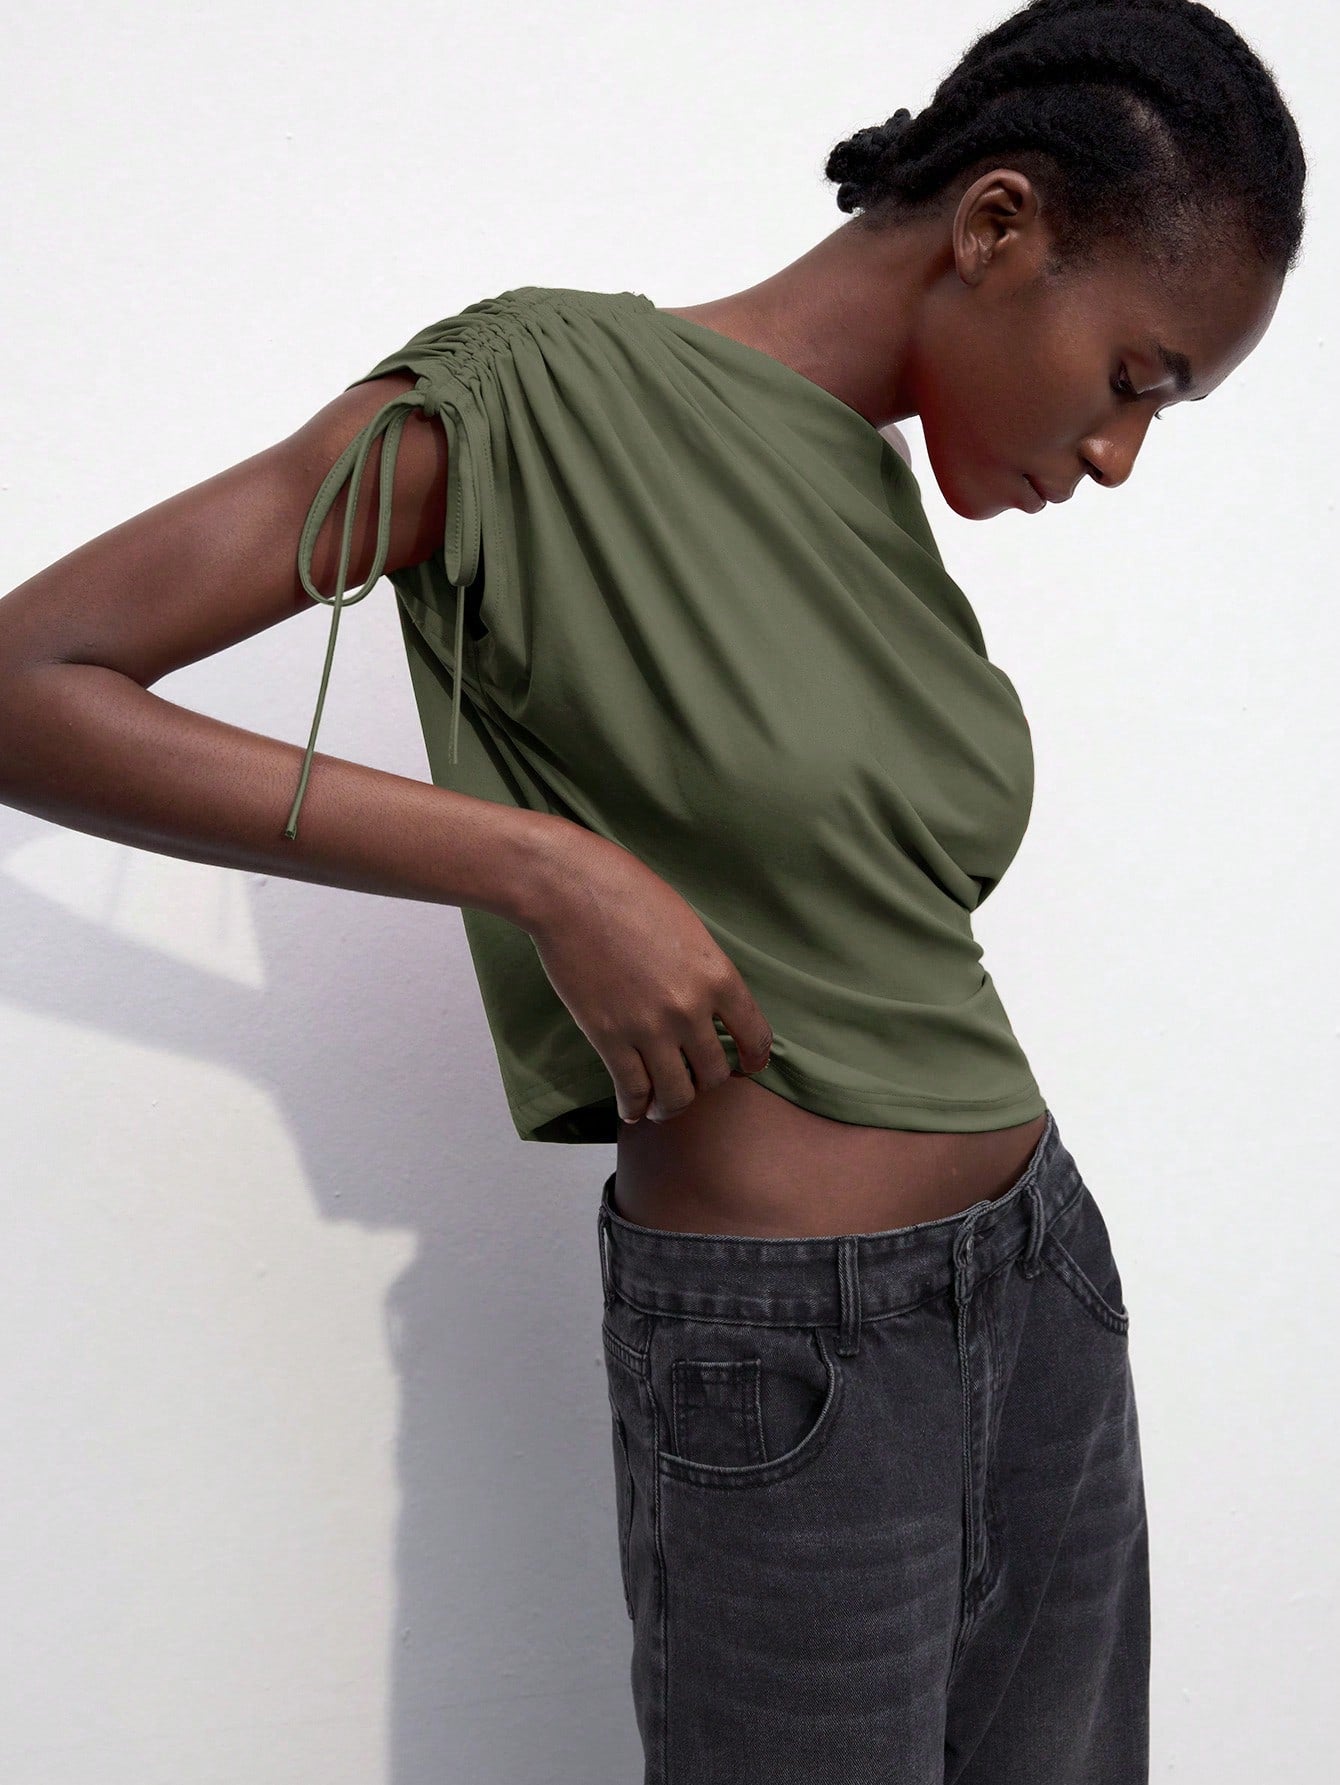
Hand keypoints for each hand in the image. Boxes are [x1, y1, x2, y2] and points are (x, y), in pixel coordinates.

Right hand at [527, 826, 772, 1124]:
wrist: (570, 890)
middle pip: (715, 1073)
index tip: (747, 1067)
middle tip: (692, 1080)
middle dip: (706, 1082)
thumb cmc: (627, 892)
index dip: (753, 1060)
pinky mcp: (608, 1038)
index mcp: (717, 976)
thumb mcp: (688, 927)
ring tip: (663, 1107)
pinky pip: (632, 1089)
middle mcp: (690, 1010)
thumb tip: (708, 1003)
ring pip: (677, 1094)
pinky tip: (632, 1110)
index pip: (755, 1036)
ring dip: (672, 1106)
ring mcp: (649, 1028)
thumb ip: (703, 969)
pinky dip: (635, 1106)